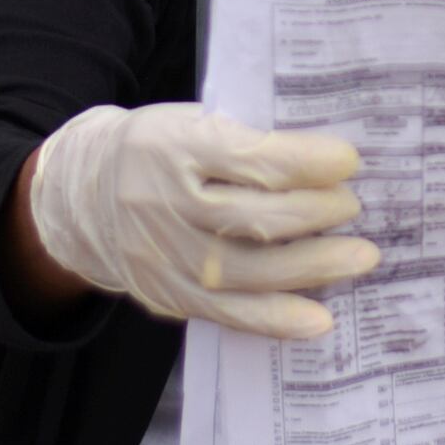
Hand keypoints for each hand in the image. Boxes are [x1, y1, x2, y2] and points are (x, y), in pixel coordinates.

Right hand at [23, 101, 376, 338]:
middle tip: (354, 207)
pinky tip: (320, 318)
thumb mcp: (190, 125)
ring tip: (360, 256)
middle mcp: (166, 203)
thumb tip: (328, 168)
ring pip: (247, 269)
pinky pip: (229, 313)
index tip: (349, 161)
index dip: (305, 161)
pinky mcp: (168, 295)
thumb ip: (245, 144)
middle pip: (253, 217)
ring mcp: (166, 256)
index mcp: (174, 146)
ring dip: (313, 266)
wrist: (83, 196)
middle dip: (315, 214)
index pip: (250, 158)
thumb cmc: (157, 152)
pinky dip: (277, 318)